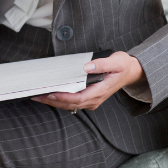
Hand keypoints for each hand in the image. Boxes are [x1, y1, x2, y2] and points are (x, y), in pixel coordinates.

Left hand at [31, 51, 145, 111]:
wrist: (130, 72)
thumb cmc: (122, 66)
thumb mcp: (116, 61)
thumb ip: (102, 64)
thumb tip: (87, 67)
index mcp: (101, 90)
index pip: (79, 98)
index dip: (64, 98)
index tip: (51, 93)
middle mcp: (96, 98)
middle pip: (72, 104)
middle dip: (54, 101)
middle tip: (37, 96)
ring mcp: (93, 99)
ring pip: (71, 105)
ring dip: (55, 102)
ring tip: (40, 97)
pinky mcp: (90, 98)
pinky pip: (74, 103)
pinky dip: (61, 101)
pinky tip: (51, 96)